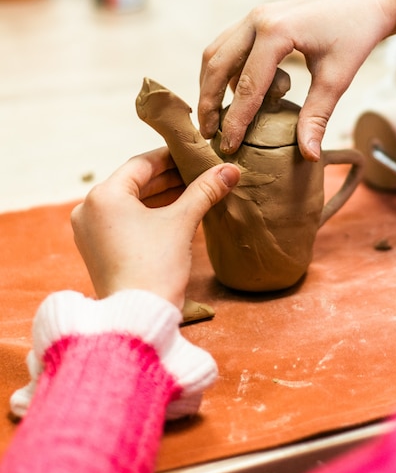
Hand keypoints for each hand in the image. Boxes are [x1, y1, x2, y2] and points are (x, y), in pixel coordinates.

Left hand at [71, 147, 239, 307]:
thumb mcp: (181, 223)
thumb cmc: (155, 268)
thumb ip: (204, 191)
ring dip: (160, 197)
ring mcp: (90, 232)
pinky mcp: (96, 250)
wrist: (137, 317)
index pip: (141, 164)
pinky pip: (124, 221)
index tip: (194, 155)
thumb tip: (230, 170)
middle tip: (199, 174)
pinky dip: (147, 215)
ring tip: (192, 192)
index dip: (172, 157)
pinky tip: (174, 214)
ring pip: (130, 203)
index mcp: (103, 196)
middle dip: (169, 179)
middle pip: (135, 183)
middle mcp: (89, 210)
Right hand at [199, 0, 395, 160]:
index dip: (236, 120)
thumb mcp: (337, 78)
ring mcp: (254, 16)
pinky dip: (224, 71)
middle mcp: (256, 19)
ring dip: (211, 85)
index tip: (229, 146)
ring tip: (215, 117)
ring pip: (215, 53)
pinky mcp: (256, 18)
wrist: (369, 0)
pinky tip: (236, 93)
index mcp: (276, 32)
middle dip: (209, 103)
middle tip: (208, 134)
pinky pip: (227, 46)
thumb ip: (317, 116)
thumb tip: (307, 154)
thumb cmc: (356, 34)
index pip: (247, 85)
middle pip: (217, 66)